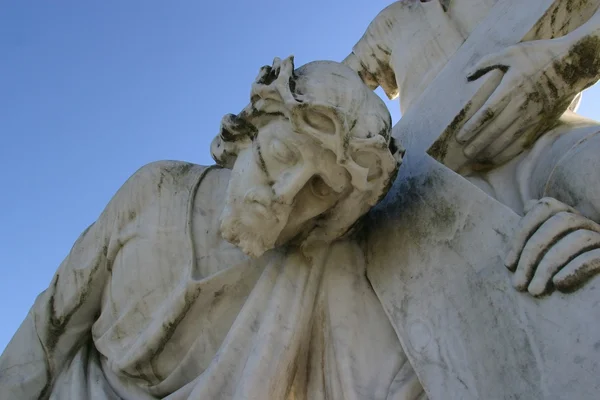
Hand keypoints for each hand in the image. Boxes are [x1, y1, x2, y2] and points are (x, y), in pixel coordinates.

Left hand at [456, 35, 598, 162]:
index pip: (488, 112)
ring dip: (491, 151)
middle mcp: (522, 104)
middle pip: (496, 129)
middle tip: (464, 152)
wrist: (573, 65)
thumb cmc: (539, 56)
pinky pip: (523, 142)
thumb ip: (487, 62)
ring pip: (509, 139)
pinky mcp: (541, 123)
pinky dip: (508, 152)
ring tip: (476, 158)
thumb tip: (466, 74)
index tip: (460, 136)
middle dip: (479, 143)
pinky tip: (496, 158)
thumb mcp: (512, 52)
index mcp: (512, 87)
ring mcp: (533, 116)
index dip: (473, 126)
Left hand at [506, 197, 599, 295]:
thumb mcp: (544, 250)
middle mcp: (588, 223)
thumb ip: (535, 230)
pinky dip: (575, 269)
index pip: (545, 207)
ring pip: (579, 238)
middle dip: (532, 253)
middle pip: (559, 222)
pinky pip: (596, 257)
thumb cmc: (559, 272)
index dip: (522, 232)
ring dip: (549, 265)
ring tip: (534, 290)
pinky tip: (558, 284)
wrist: (592, 298)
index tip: (508, 264)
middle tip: (519, 283)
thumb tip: (529, 205)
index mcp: (568, 215)